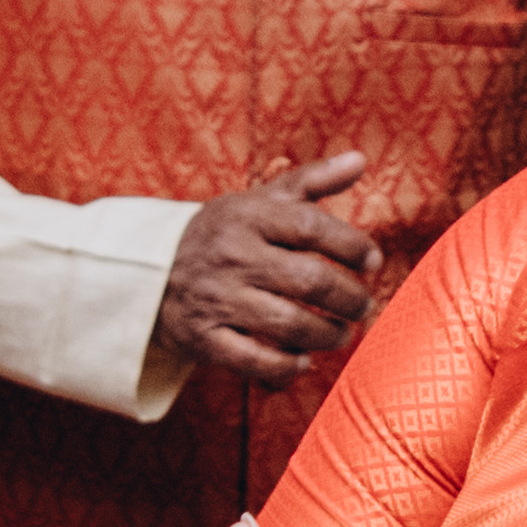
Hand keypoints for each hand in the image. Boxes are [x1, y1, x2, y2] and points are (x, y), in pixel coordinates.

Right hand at [158, 150, 378, 381]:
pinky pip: (254, 360)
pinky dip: (285, 367)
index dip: (351, 246)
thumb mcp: (261, 200)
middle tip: (364, 306)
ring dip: (328, 335)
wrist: (152, 272)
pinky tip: (303, 361)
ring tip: (342, 333)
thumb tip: (361, 159)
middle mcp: (233, 255)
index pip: (311, 227)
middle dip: (349, 299)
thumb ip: (313, 180)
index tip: (373, 261)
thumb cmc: (226, 233)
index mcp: (249, 216)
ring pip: (289, 324)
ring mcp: (217, 298)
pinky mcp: (204, 337)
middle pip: (308, 280)